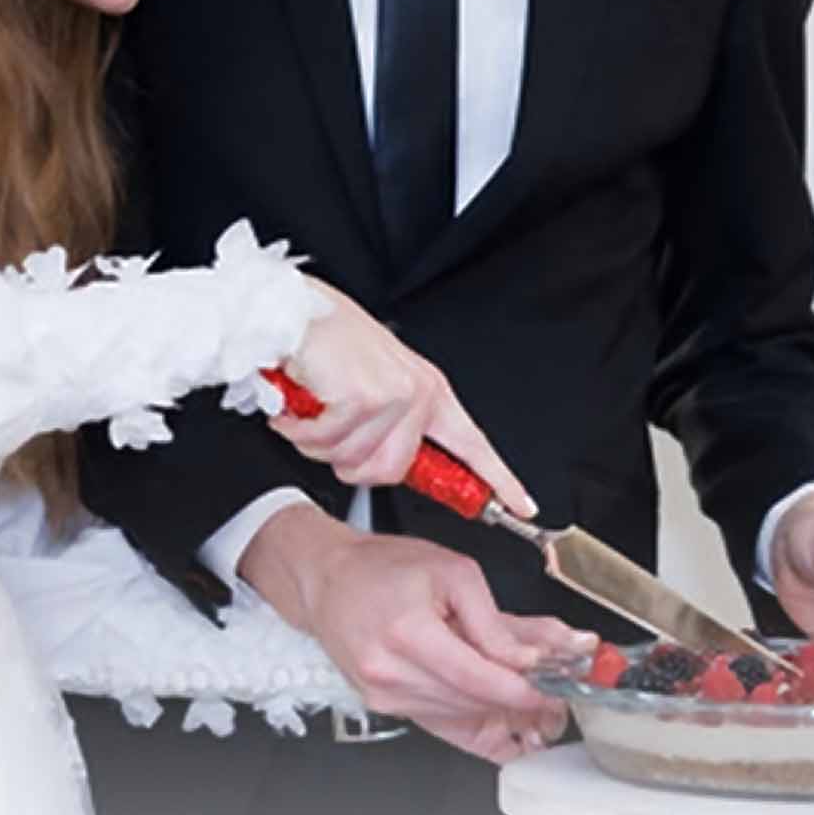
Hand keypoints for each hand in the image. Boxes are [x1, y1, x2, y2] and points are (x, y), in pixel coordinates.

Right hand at [239, 504, 591, 763]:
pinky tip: (507, 716)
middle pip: (473, 702)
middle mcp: (390, 673)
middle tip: (559, 690)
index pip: (478, 679)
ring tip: (535, 694)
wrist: (328, 580)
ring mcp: (385, 697)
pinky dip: (476, 718)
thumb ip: (497, 622)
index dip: (523, 691)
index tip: (555, 690)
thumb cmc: (383, 568)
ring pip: (461, 715)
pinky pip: (442, 721)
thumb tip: (536, 656)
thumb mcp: (454, 573)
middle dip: (521, 700)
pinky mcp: (385, 707)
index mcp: (407, 634)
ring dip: (501, 709)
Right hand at [272, 279, 534, 516]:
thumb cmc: (328, 340)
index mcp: (429, 390)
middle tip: (332, 435)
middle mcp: (417, 393)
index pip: (473, 443)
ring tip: (314, 411)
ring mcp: (393, 396)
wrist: (292, 308)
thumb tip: (394, 466)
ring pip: (355, 464)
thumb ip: (393, 424)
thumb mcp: (377, 379)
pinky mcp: (362, 400)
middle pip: (392, 472)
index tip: (522, 506)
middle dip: (352, 465)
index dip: (498, 479)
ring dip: (319, 445)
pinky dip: (301, 433)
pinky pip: (327, 446)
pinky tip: (299, 407)